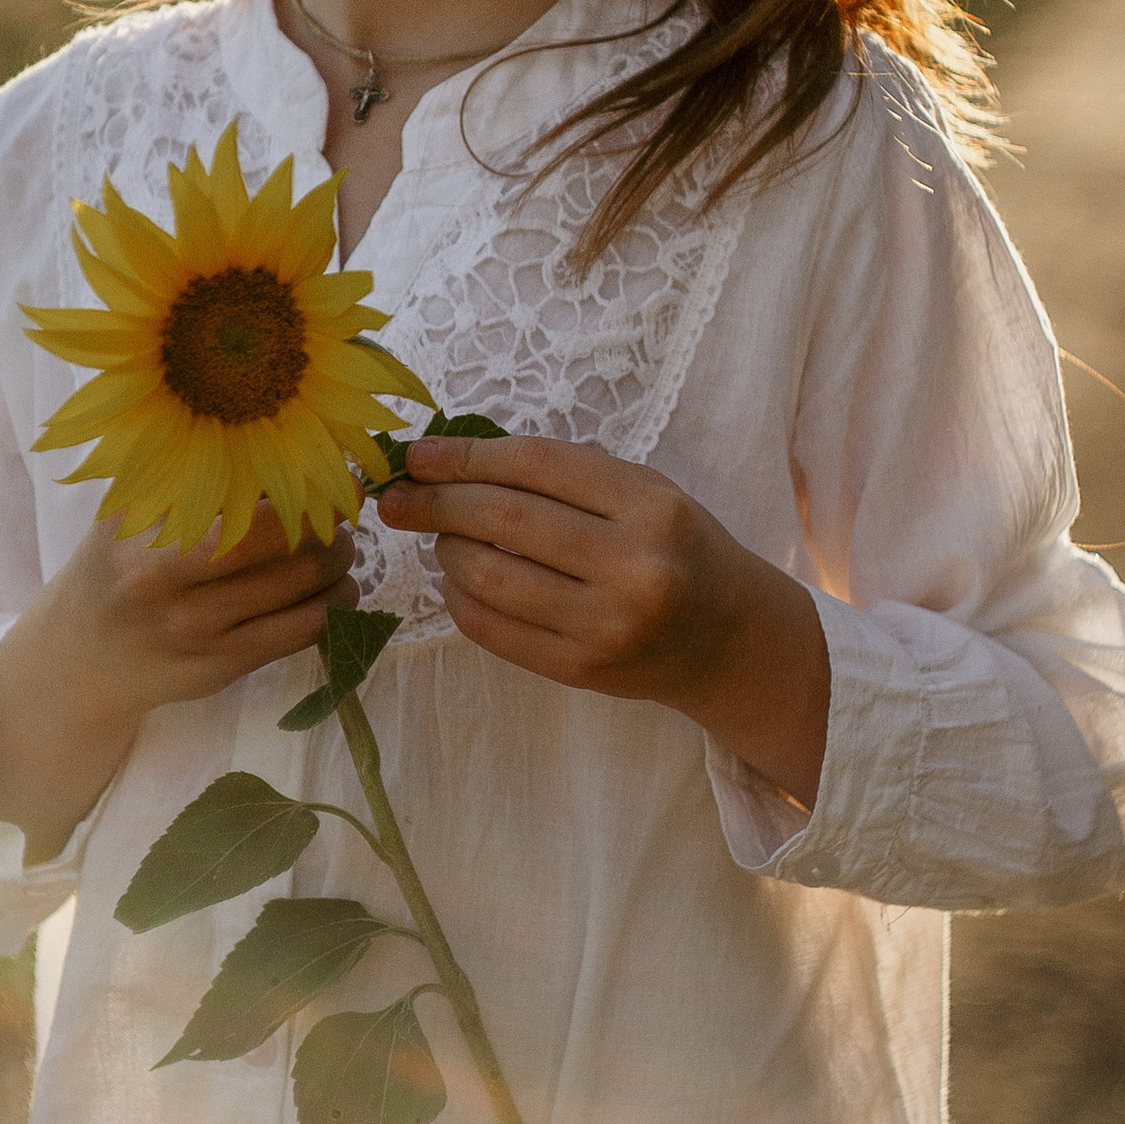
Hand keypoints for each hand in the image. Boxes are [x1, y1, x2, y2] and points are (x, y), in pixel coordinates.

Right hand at [0, 504, 353, 859]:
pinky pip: (298, 637)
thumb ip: (186, 480)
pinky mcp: (221, 669)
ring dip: (341, 572)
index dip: (306, 497)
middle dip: (331, 534)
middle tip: (342, 518)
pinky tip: (336, 593)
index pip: (248, 519)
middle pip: (285, 559)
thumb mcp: (129, 514)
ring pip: (303, 600)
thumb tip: (275, 442)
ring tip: (342, 552)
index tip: (335, 478)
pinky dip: (333, 611)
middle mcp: (171, 593)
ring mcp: (199, 636)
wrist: (79, 657)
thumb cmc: (114, 567)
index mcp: (148, 543)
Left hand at [377, 435, 830, 810]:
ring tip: (440, 538)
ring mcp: (605, 624)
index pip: (535, 464)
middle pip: (503, 518)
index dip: (465, 455)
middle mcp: (632, 565)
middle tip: (396, 495)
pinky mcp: (580, 669)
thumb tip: (453, 460)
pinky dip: (459, 598)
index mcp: (649, 506)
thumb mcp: (644, 493)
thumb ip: (564, 474)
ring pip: (487, 574)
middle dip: (436, 501)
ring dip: (446, 549)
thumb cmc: (677, 549)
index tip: (418, 454)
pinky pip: (491, 628)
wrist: (729, 641)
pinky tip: (459, 581)